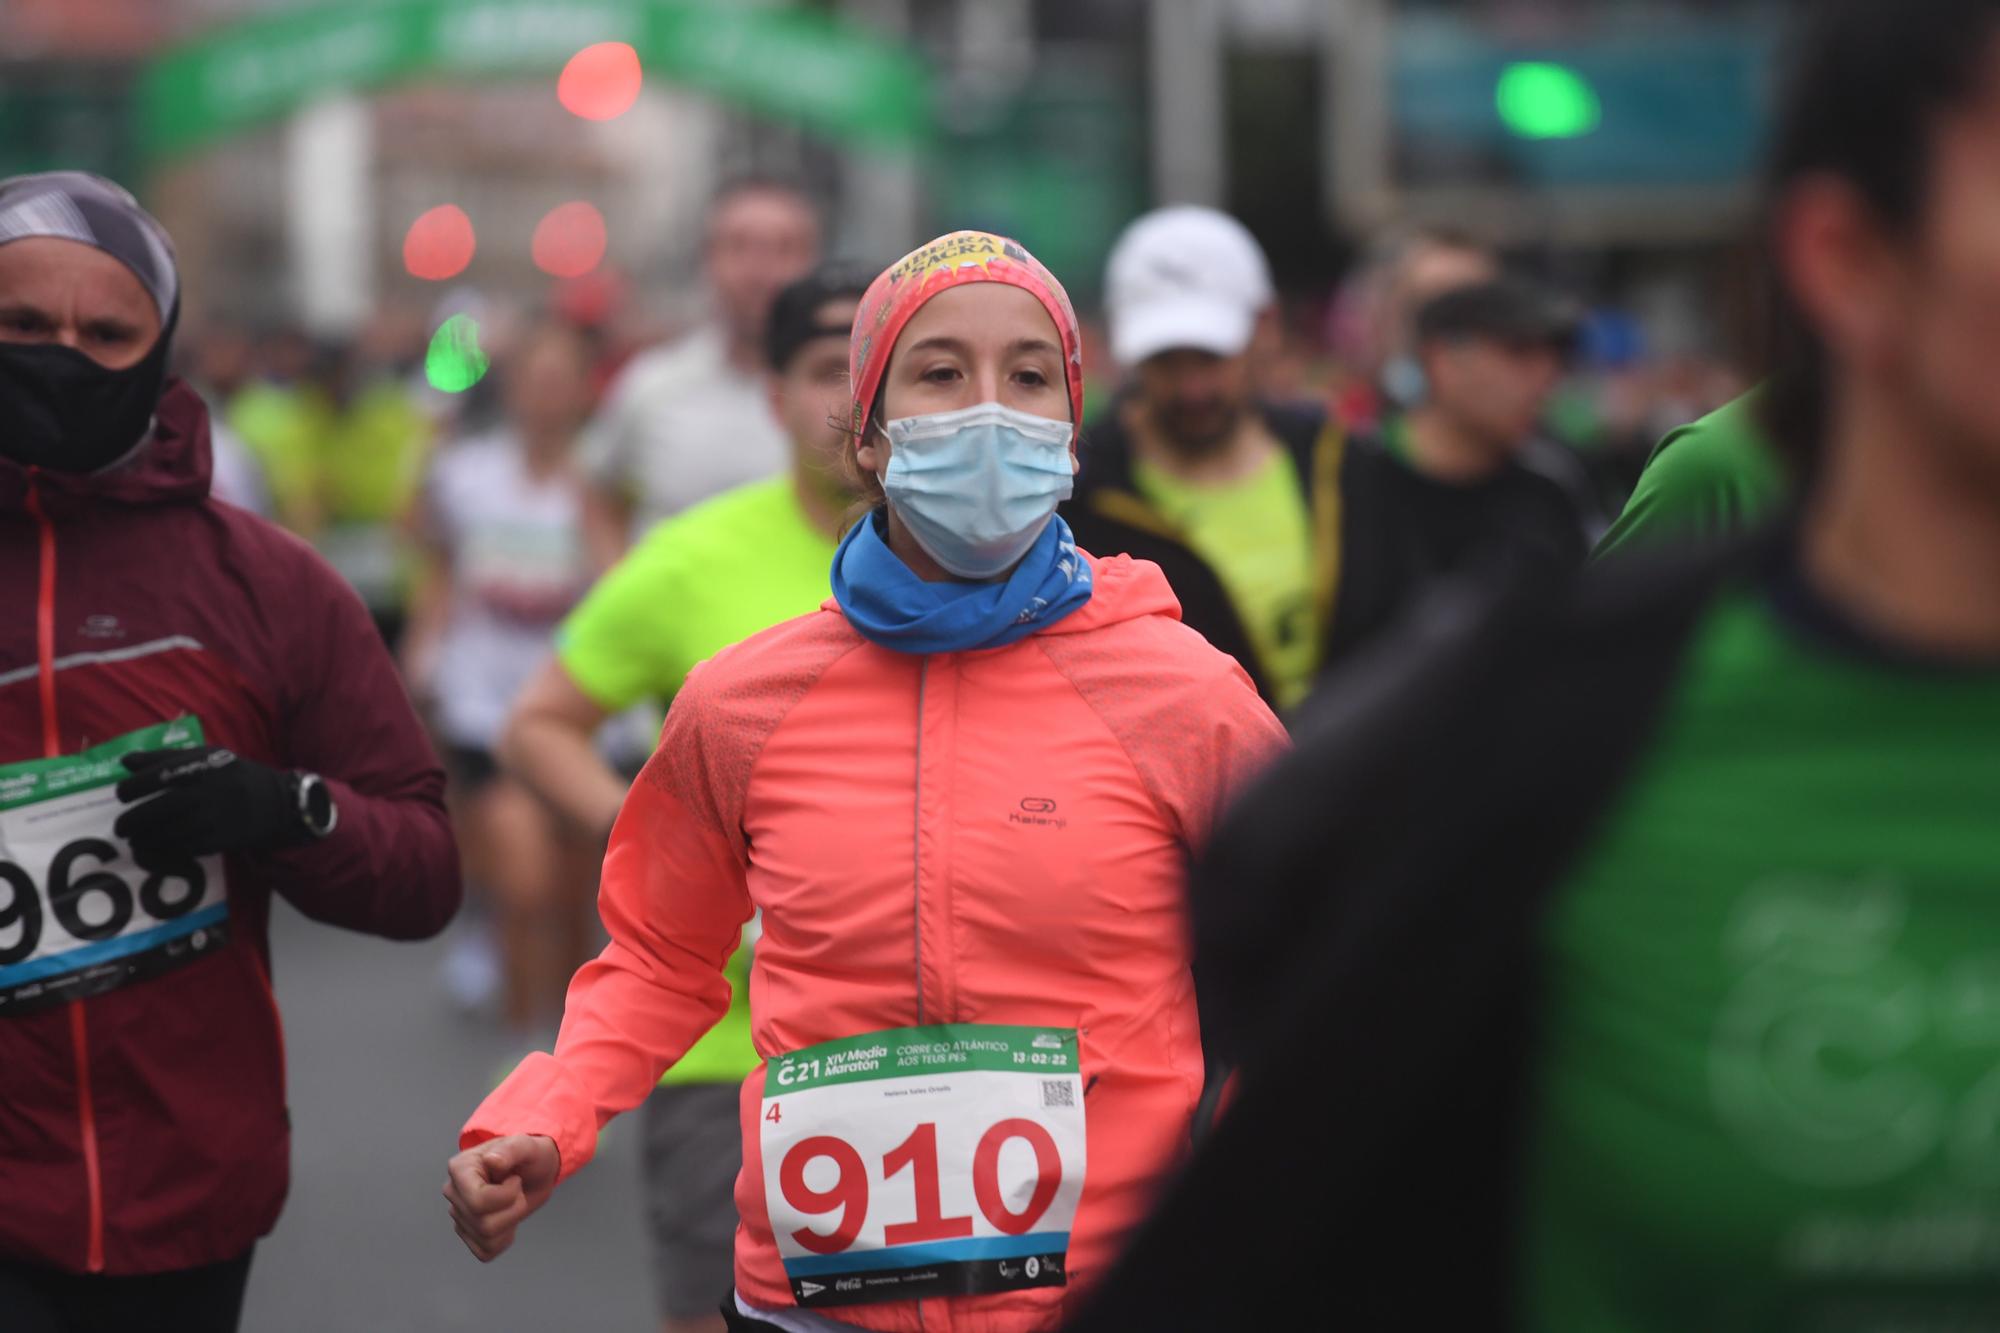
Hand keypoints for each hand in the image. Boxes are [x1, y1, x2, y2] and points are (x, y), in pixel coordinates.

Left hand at [114, 746, 309, 867]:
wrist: (279, 802)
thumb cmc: (234, 776)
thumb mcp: (206, 757)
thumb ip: (166, 757)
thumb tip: (125, 762)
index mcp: (204, 766)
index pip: (158, 775)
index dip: (133, 787)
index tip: (122, 795)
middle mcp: (209, 791)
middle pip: (159, 808)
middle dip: (133, 820)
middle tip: (120, 828)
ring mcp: (216, 817)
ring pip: (169, 832)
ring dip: (145, 839)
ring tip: (134, 841)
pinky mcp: (221, 839)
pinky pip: (183, 848)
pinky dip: (163, 851)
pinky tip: (153, 850)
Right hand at [443, 1135, 559, 1261]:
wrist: (533, 1171)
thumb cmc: (528, 1156)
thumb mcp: (526, 1145)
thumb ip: (510, 1150)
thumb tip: (492, 1161)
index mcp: (460, 1168)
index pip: (478, 1201)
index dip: (506, 1196)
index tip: (514, 1179)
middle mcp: (453, 1193)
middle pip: (484, 1223)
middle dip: (513, 1208)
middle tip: (517, 1190)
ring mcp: (459, 1215)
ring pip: (487, 1239)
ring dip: (511, 1221)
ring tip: (513, 1201)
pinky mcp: (468, 1233)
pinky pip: (486, 1251)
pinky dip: (504, 1239)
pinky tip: (508, 1218)